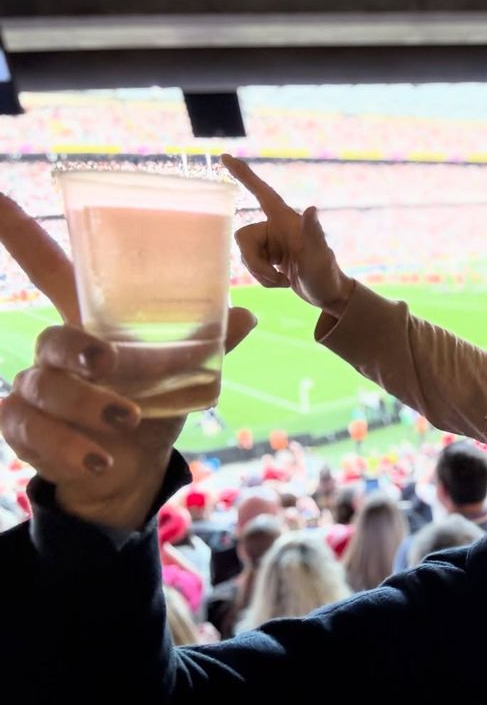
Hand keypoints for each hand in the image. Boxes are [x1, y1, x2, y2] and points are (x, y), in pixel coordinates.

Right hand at [0, 193, 256, 528]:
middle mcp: (56, 353)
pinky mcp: (24, 429)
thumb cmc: (152, 407)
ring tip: (129, 421)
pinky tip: (100, 460)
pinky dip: (71, 448)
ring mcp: (34, 389)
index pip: (52, 271)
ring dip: (88, 407)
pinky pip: (34, 432)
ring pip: (46, 389)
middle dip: (79, 350)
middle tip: (109, 364)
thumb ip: (208, 346)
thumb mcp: (184, 377)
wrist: (129, 469)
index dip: (22, 234)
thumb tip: (247, 314)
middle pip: (53, 339)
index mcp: (92, 325)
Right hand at [221, 154, 353, 314]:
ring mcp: (272, 243)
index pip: (261, 192)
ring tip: (283, 281)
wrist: (329, 295)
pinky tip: (282, 282)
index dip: (243, 174)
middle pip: (243, 237)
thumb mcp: (319, 256)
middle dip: (254, 263)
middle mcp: (275, 227)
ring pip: (245, 254)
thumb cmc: (326, 275)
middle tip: (276, 278)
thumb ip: (313, 233)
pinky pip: (252, 265)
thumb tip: (312, 209)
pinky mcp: (270, 257)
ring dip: (261, 273)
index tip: (225, 157)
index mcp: (285, 219)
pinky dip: (263, 278)